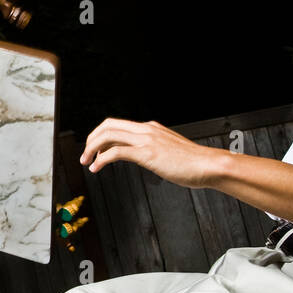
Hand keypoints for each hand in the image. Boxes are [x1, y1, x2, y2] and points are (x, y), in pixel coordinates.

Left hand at [80, 117, 222, 188]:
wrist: (209, 165)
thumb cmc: (193, 163)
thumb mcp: (169, 151)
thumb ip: (154, 150)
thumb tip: (143, 157)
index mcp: (151, 128)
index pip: (117, 124)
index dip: (101, 135)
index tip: (94, 149)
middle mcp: (146, 129)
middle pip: (108, 125)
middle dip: (91, 139)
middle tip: (84, 155)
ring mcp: (147, 139)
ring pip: (108, 135)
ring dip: (92, 148)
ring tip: (86, 162)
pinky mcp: (147, 153)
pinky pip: (116, 152)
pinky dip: (101, 159)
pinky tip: (97, 168)